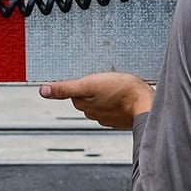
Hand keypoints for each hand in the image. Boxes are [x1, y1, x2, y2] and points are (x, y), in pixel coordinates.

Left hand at [39, 71, 153, 130]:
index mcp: (83, 105)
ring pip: (101, 100)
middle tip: (103, 76)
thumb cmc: (121, 92)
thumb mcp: (89, 84)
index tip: (89, 74)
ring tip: (114, 82)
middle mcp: (93, 113)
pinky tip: (123, 91)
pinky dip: (116, 97)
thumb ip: (65, 88)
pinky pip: (115, 104)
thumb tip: (43, 90)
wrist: (147, 104)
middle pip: (87, 95)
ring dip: (105, 91)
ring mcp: (108, 115)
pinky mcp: (121, 115)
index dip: (81, 80)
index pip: (74, 91)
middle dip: (92, 86)